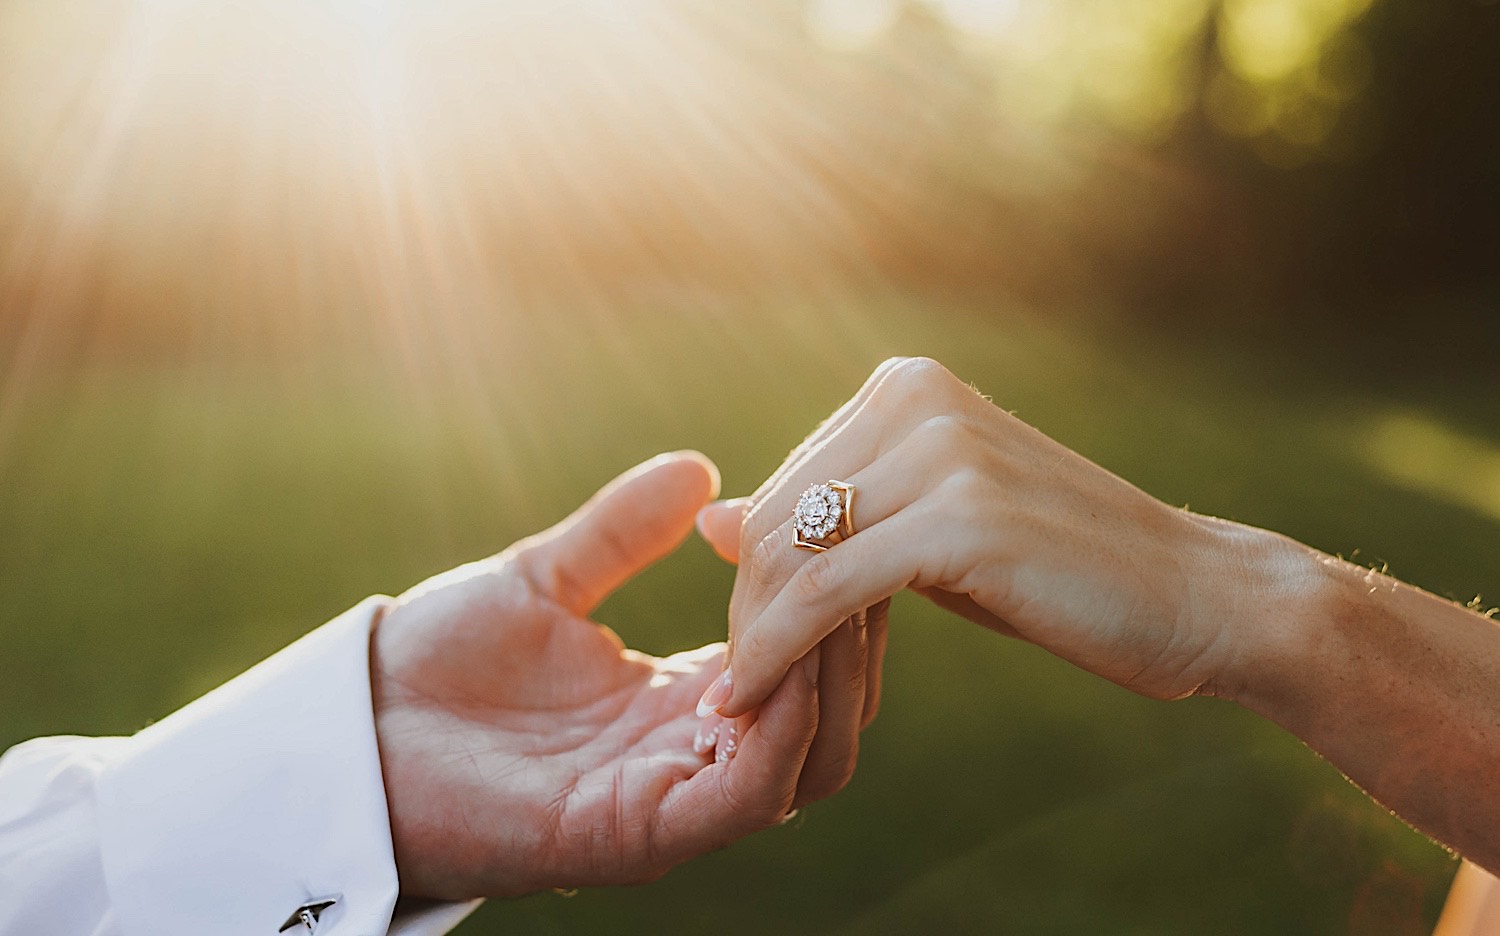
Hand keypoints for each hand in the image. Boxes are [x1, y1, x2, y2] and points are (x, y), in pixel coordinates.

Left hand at [370, 452, 826, 900]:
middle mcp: (687, 758)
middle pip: (829, 721)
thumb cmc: (435, 662)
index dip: (829, 598)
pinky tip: (782, 657)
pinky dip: (785, 731)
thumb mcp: (543, 579)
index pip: (799, 664)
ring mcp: (668, 802)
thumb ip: (621, 532)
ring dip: (832, 681)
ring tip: (829, 597)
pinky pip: (748, 795)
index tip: (835, 521)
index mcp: (676, 704)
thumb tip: (699, 467)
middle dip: (853, 640)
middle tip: (854, 558)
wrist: (347, 729)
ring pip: (809, 764)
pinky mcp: (636, 834)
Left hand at [696, 357, 1294, 716]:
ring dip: (755, 638)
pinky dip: (779, 650)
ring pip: (789, 554)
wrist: (1201, 596)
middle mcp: (916, 398)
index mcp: (907, 387)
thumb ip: (829, 519)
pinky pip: (828, 590)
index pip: (781, 486)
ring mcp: (943, 449)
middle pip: (773, 516)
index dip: (754, 577)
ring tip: (744, 704)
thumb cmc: (1064, 571)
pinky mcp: (962, 517)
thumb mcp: (929, 534)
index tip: (752, 647)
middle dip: (748, 612)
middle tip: (738, 691)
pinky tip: (756, 697)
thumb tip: (710, 521)